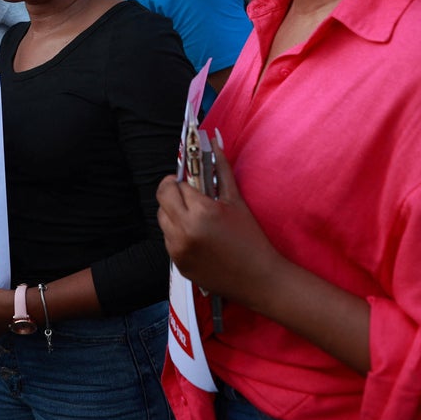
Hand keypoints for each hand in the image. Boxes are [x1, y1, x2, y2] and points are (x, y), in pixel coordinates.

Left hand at [156, 137, 282, 306]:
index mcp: (201, 211)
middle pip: (162, 199)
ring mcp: (178, 250)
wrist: (258, 279)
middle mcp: (184, 230)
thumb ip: (221, 169)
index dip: (184, 181)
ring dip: (173, 213)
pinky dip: (177, 234)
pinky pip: (168, 240)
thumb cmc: (251, 238)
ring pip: (162, 220)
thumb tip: (213, 141)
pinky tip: (198, 237)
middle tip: (190, 195)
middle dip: (173, 193)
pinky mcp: (177, 264)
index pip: (176, 184)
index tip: (192, 182)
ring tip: (196, 217)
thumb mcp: (236, 201)